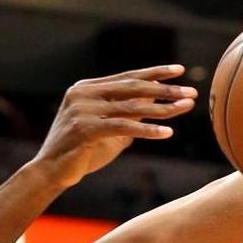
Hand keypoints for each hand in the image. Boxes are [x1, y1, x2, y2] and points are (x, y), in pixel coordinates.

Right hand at [30, 65, 196, 188]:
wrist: (50, 172)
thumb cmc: (81, 152)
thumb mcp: (110, 129)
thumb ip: (129, 114)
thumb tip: (159, 102)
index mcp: (86, 88)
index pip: (127, 77)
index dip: (155, 72)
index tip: (179, 70)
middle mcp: (83, 94)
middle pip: (133, 88)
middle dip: (165, 89)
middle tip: (191, 91)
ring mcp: (82, 110)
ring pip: (131, 106)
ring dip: (162, 108)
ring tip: (186, 108)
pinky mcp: (84, 129)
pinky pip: (123, 127)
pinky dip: (147, 130)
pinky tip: (167, 132)